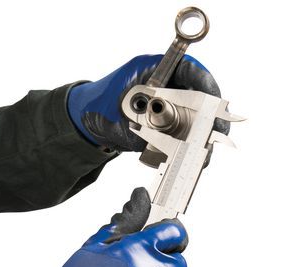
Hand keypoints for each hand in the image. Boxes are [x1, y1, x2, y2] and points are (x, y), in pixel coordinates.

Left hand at [67, 54, 228, 151]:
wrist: (87, 124)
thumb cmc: (99, 108)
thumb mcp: (120, 109)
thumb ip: (143, 115)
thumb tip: (167, 126)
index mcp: (155, 70)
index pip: (188, 69)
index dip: (205, 84)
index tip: (214, 100)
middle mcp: (166, 86)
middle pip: (199, 96)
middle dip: (211, 114)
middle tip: (218, 131)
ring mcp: (167, 106)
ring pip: (196, 117)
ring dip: (203, 134)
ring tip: (207, 150)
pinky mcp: (166, 125)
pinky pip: (184, 134)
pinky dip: (190, 146)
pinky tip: (195, 157)